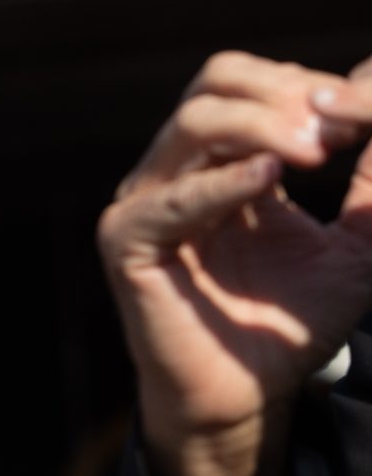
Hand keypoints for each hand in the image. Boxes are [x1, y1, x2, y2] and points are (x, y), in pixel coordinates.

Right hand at [98, 52, 371, 475]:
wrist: (250, 395)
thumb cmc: (292, 321)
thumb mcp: (357, 237)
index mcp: (220, 160)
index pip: (256, 83)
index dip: (313, 86)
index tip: (364, 120)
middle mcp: (176, 170)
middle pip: (217, 79)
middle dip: (287, 92)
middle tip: (340, 130)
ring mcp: (145, 202)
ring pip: (195, 122)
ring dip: (264, 125)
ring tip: (315, 154)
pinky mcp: (127, 242)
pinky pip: (171, 199)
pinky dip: (223, 184)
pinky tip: (271, 179)